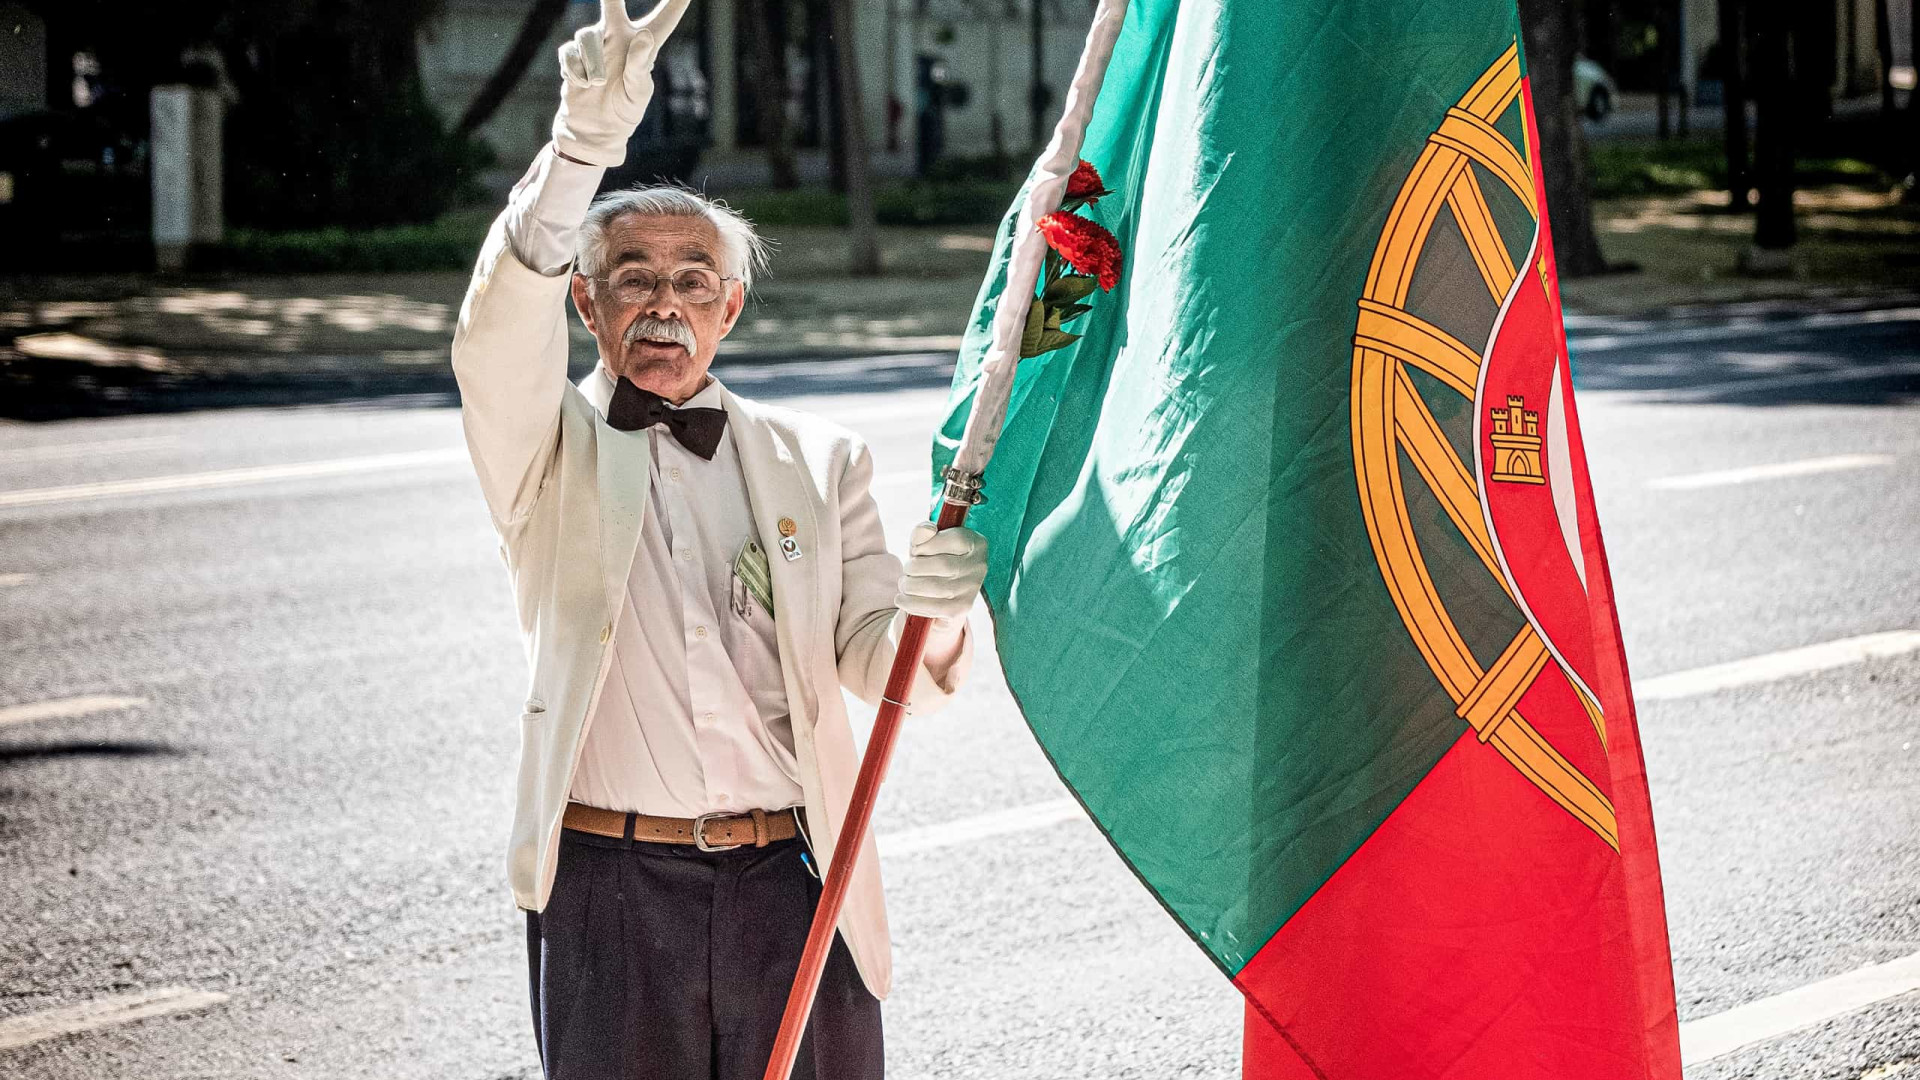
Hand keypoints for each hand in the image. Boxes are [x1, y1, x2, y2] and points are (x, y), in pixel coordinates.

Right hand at [551, 0, 694, 166]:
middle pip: (613, 5)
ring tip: (597, 82)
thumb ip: (640, 64)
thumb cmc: (625, 110)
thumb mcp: (638, 91)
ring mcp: (595, 46)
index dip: (675, 3)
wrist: (595, 129)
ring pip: (586, 35)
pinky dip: (575, 70)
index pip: (663, 20)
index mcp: (643, 47)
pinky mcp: (574, 56)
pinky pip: (569, 52)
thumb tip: (643, 36)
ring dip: (591, 61)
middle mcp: (618, 39)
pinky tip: (582, 85)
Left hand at [895, 523, 987, 623]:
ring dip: (911, 585)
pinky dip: (911, 603)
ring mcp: (972, 589)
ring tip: (904, 584)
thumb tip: (927, 530)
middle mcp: (979, 566)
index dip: (927, 545)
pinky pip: (933, 607)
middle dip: (915, 567)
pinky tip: (901, 599)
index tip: (915, 550)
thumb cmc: (932, 559)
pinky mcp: (961, 608)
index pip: (954, 539)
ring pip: (936, 587)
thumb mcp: (926, 542)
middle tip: (906, 570)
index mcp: (976, 543)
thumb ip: (923, 532)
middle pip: (942, 565)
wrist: (942, 591)